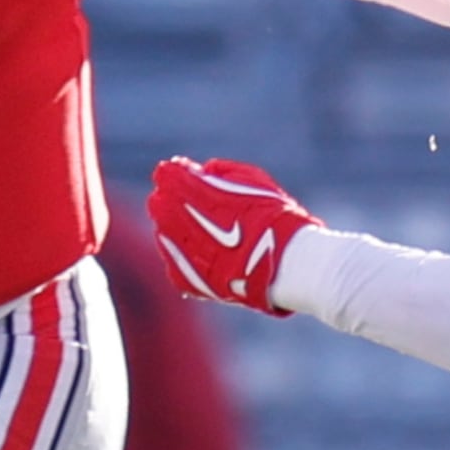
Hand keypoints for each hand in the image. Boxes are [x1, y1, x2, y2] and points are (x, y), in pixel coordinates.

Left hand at [149, 156, 321, 314]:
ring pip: (163, 234)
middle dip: (169, 199)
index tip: (176, 171)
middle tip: (180, 198)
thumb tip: (204, 170)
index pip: (170, 177)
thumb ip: (224, 172)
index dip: (173, 173)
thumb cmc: (276, 218)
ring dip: (171, 226)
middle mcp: (186, 222)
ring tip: (189, 225)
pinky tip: (193, 249)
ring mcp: (186, 253)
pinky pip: (173, 262)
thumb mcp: (254, 181)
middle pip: (160, 206)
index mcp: (200, 193)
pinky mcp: (188, 279)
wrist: (289, 263)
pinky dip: (180, 253)